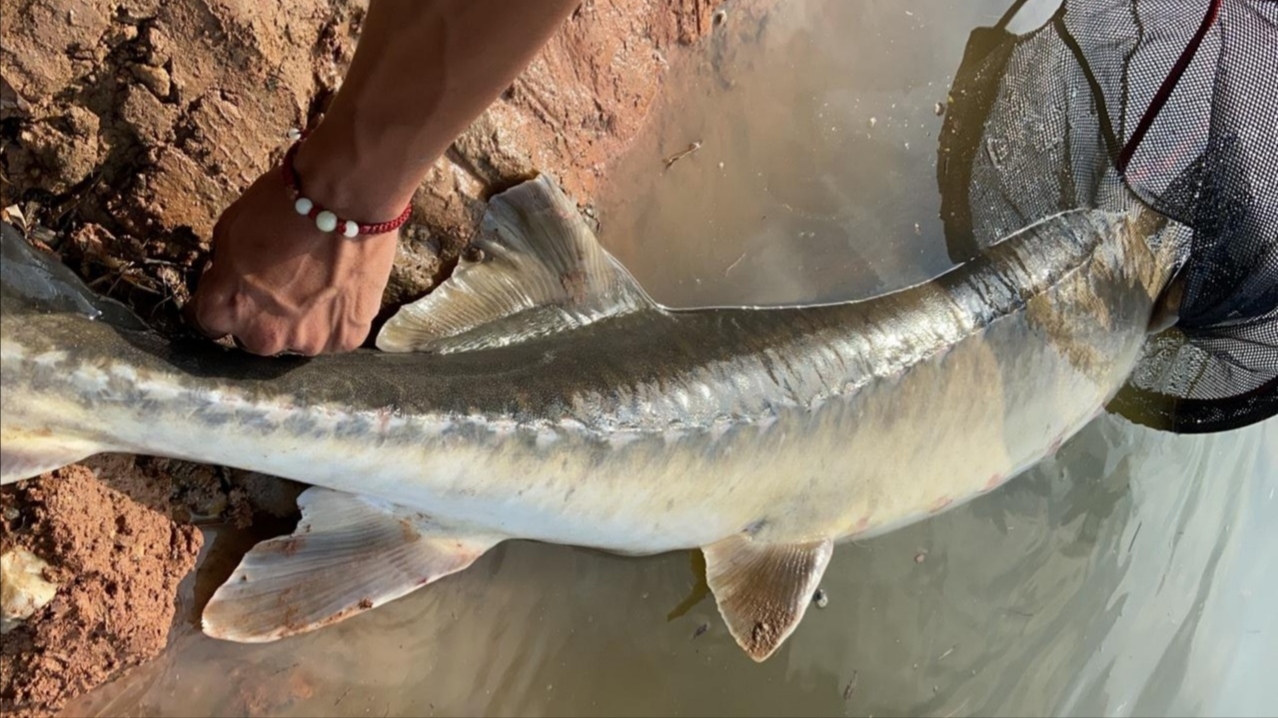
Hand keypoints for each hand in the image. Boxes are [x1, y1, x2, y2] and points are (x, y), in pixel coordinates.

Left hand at [187, 170, 397, 355]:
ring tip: (318, 284)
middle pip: (254, 337)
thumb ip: (224, 269)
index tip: (234, 286)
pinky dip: (335, 319)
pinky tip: (341, 289)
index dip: (220, 299)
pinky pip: (334, 335)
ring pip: (297, 339)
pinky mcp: (345, 339)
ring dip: (301, 320)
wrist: (345, 200)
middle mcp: (262, 337)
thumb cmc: (284, 208)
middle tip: (283, 282)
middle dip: (262, 315)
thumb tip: (230, 280)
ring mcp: (307, 343)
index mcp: (223, 310)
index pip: (206, 321)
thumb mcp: (229, 231)